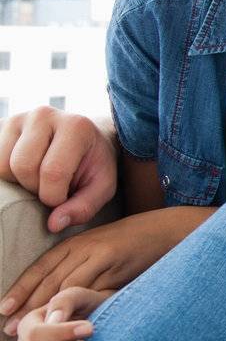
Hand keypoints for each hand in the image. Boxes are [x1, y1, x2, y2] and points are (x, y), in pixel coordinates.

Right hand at [0, 107, 118, 232]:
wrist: (85, 138)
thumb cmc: (94, 165)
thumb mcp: (101, 187)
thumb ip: (84, 207)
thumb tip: (53, 225)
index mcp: (76, 126)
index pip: (53, 171)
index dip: (54, 197)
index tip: (63, 199)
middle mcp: (44, 115)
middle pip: (22, 166)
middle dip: (34, 188)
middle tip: (49, 187)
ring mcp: (18, 118)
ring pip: (2, 166)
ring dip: (17, 182)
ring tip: (37, 178)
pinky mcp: (1, 126)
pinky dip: (5, 175)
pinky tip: (23, 173)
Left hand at [0, 209, 186, 335]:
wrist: (168, 229)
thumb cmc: (136, 245)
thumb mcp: (103, 252)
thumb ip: (82, 270)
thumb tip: (59, 300)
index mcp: (76, 243)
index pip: (41, 268)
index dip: (20, 289)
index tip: (3, 310)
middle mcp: (82, 247)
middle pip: (47, 278)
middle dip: (27, 304)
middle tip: (10, 329)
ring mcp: (98, 254)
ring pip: (64, 285)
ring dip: (45, 309)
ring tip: (31, 330)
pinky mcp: (114, 263)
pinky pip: (90, 288)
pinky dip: (75, 306)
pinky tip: (65, 321)